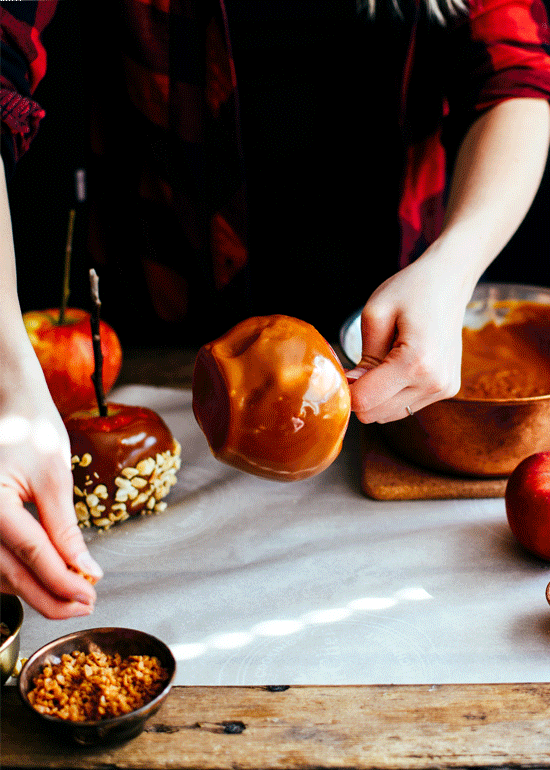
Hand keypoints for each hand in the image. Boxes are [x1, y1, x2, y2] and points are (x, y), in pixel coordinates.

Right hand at [0, 352, 102, 618]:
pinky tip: (46, 578)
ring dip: (34, 590)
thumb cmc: (31, 428)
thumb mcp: (54, 477)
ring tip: (73, 596)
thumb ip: (66, 528)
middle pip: (10, 574)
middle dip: (51, 595)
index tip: (91, 595)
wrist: (7, 402)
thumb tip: (87, 569)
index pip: (31, 554)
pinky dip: (17, 575)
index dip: (63, 580)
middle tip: (86, 605)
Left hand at [346, 256, 465, 423]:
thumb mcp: (376, 314)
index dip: (346, 390)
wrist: (450, 282)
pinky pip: (406, 406)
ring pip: (389, 414)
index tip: (344, 370)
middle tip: (361, 364)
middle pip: (375, 413)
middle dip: (361, 394)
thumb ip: (364, 356)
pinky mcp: (448, 390)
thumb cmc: (412, 290)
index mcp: (416, 362)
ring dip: (378, 395)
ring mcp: (444, 389)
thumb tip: (353, 387)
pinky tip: (399, 367)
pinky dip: (394, 393)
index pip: (365, 401)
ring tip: (384, 362)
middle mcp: (435, 382)